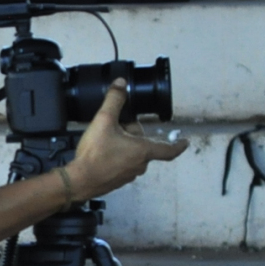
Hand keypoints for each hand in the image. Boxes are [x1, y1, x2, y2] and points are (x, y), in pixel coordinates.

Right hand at [68, 80, 188, 198]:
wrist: (79, 180)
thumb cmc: (95, 154)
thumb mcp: (104, 121)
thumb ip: (114, 100)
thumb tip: (121, 84)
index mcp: (143, 150)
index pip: (169, 149)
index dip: (178, 145)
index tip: (185, 142)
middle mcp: (140, 165)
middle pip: (143, 145)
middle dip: (132, 134)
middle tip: (115, 127)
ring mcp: (129, 175)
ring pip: (132, 155)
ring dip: (124, 146)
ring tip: (105, 140)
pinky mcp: (117, 181)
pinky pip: (122, 165)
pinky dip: (116, 157)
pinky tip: (100, 153)